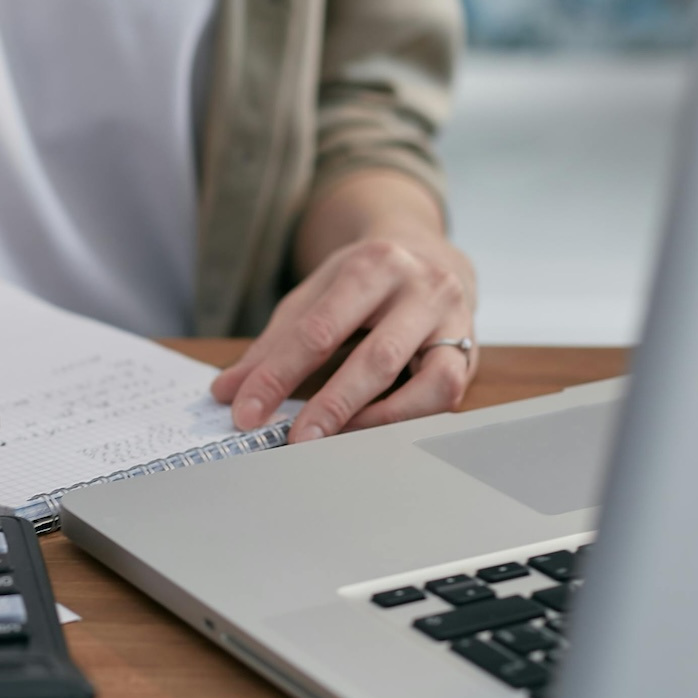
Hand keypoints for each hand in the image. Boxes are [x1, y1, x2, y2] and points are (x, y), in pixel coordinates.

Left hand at [212, 230, 476, 440]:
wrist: (428, 254)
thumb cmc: (363, 282)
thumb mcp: (313, 297)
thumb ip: (271, 346)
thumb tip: (227, 392)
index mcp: (370, 266)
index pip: (317, 331)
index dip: (277, 377)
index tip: (245, 413)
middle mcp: (419, 288)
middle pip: (374, 358)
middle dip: (330, 406)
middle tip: (294, 441)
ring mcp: (453, 320)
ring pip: (426, 382)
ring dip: (377, 419)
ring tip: (335, 443)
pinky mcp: (470, 350)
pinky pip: (447, 394)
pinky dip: (409, 418)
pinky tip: (372, 431)